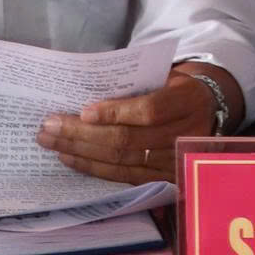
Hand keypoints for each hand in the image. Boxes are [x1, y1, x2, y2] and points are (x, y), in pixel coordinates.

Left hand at [34, 69, 218, 184]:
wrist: (205, 112)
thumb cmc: (175, 88)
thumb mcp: (165, 76)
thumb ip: (136, 84)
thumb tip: (87, 93)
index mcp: (188, 102)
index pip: (149, 111)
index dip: (116, 112)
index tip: (83, 111)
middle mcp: (184, 135)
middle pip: (128, 140)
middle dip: (83, 134)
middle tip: (49, 126)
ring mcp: (173, 162)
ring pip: (121, 161)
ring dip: (80, 152)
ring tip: (51, 141)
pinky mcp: (161, 179)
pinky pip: (122, 176)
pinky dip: (92, 167)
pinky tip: (69, 158)